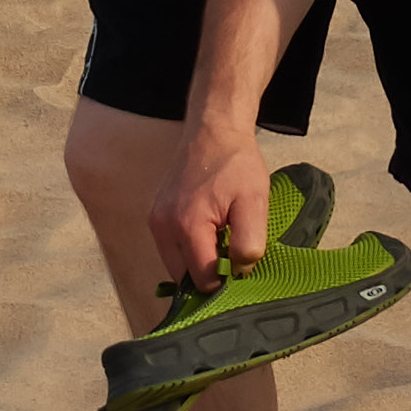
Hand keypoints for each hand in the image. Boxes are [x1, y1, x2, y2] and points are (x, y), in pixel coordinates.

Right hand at [149, 123, 270, 287]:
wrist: (214, 131)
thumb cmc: (236, 164)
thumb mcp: (255, 202)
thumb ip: (249, 243)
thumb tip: (239, 273)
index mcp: (187, 226)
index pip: (203, 280)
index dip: (226, 280)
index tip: (241, 264)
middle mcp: (163, 227)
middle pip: (185, 278)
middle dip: (209, 274)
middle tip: (232, 253)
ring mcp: (156, 222)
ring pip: (176, 266)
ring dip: (198, 263)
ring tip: (221, 239)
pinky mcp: (155, 216)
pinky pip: (171, 249)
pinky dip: (189, 251)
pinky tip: (209, 233)